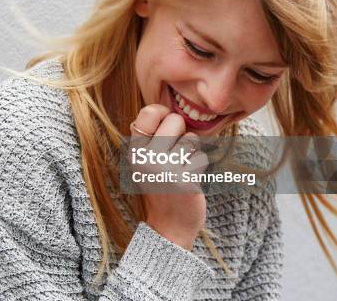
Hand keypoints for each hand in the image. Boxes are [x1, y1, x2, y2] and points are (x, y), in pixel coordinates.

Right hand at [129, 104, 208, 249]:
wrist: (169, 226)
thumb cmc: (162, 186)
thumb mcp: (146, 160)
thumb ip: (152, 136)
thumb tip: (170, 109)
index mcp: (134, 150)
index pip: (150, 111)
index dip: (163, 115)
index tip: (165, 130)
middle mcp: (145, 158)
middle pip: (175, 120)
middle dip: (181, 134)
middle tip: (175, 156)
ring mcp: (164, 170)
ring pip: (191, 139)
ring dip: (192, 152)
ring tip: (182, 169)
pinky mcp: (184, 181)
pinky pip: (202, 158)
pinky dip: (200, 168)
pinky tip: (190, 181)